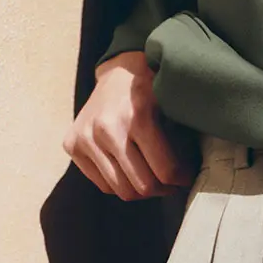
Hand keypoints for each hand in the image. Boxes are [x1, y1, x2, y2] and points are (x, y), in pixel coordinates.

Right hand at [63, 51, 197, 198]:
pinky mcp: (72, 144)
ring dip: (142, 191)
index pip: (165, 170)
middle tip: (173, 184)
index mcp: (137, 117)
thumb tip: (190, 176)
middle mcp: (107, 129)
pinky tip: (132, 173)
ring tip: (154, 181)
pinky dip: (121, 184)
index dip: (181, 180)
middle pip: (142, 186)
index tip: (186, 178)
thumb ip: (182, 139)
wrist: (119, 70)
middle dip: (163, 189)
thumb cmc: (152, 89)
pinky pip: (103, 184)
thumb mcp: (171, 106)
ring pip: (121, 190)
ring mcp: (86, 138)